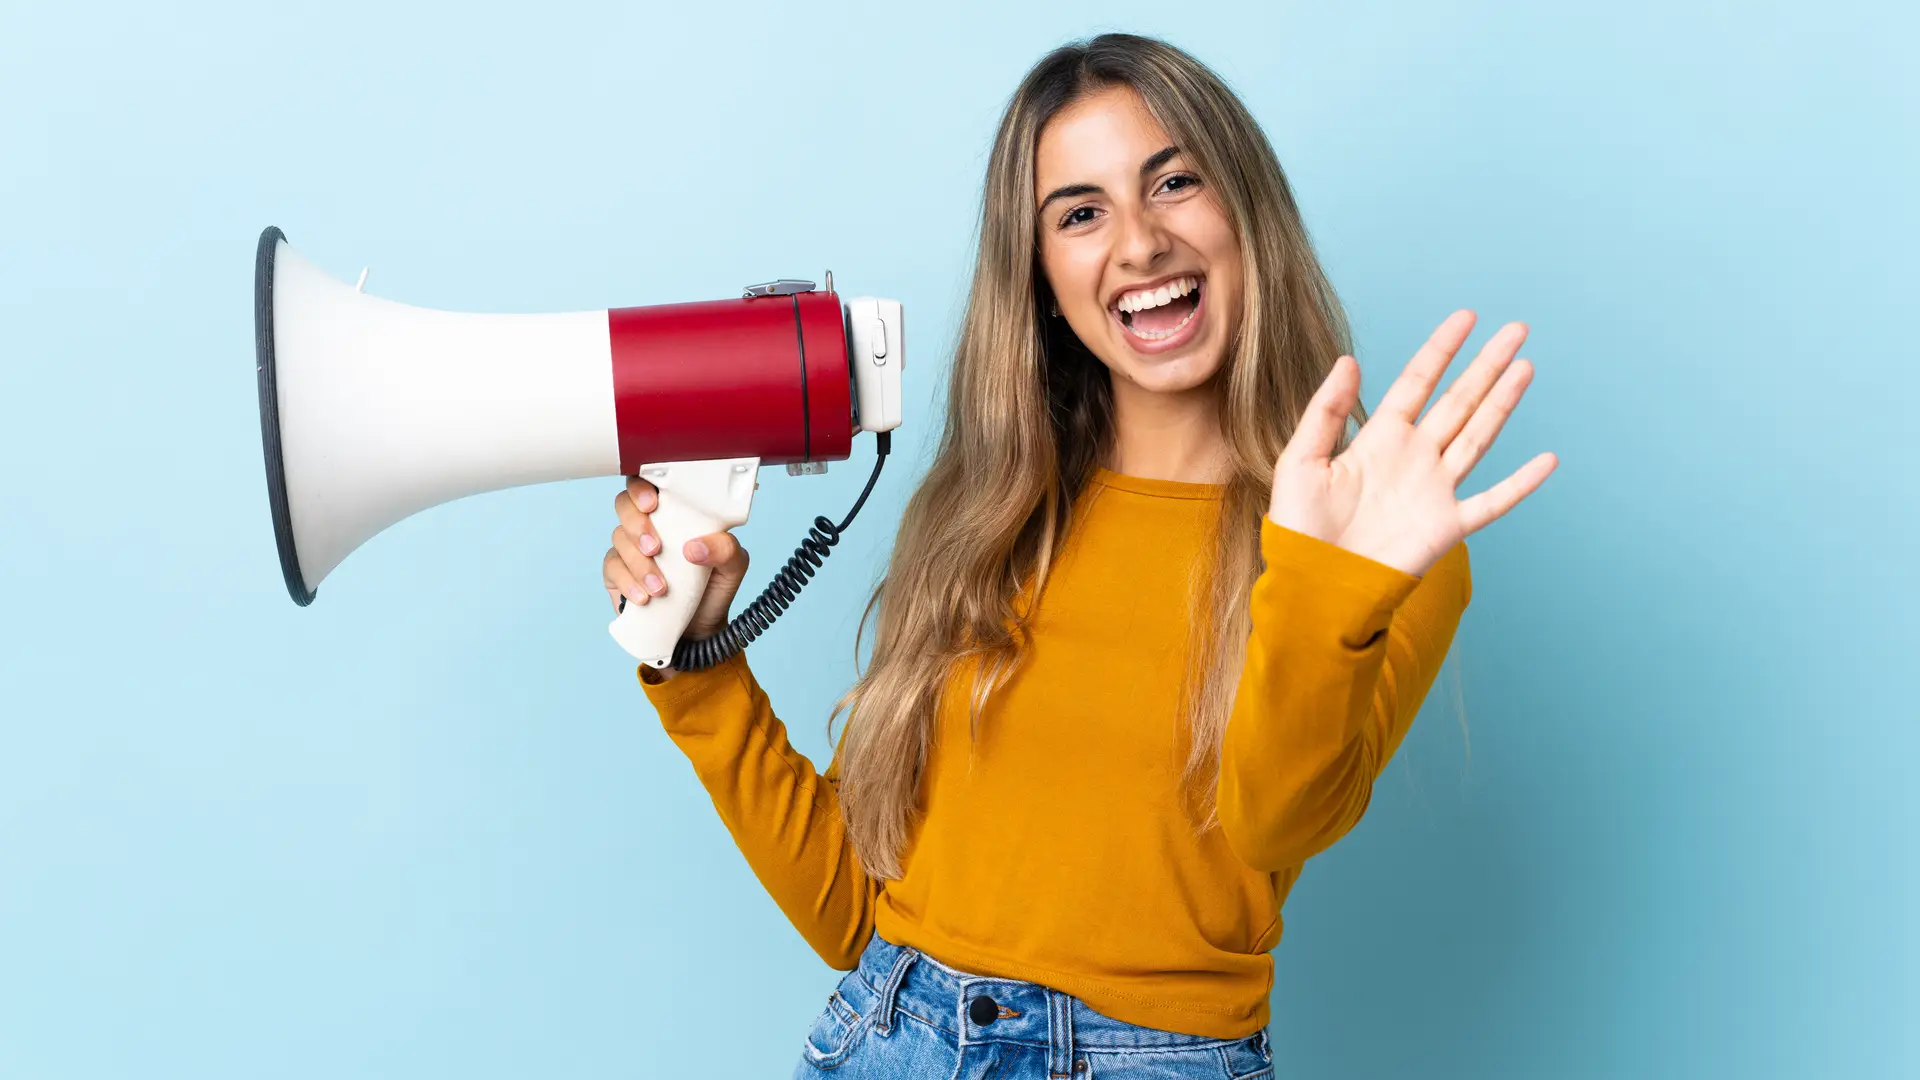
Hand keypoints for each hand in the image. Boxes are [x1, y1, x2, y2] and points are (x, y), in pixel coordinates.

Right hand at [602, 475, 751, 655]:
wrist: (700, 628)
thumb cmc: (714, 586)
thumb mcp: (733, 566)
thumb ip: (726, 549)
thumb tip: (694, 547)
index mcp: (675, 511)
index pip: (650, 483)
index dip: (643, 486)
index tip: (652, 503)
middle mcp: (649, 524)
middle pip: (624, 504)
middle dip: (637, 524)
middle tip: (655, 548)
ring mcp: (629, 548)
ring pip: (619, 538)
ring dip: (639, 563)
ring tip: (660, 588)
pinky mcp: (617, 573)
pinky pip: (612, 568)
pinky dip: (627, 582)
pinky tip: (644, 598)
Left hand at [1267, 310, 1556, 576]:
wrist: (1312, 584)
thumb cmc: (1299, 528)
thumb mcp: (1301, 460)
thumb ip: (1326, 411)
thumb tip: (1349, 360)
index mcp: (1379, 438)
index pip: (1418, 382)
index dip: (1442, 349)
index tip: (1467, 317)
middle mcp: (1413, 457)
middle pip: (1458, 400)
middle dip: (1486, 364)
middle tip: (1517, 329)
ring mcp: (1434, 490)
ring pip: (1478, 436)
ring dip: (1503, 403)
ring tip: (1525, 367)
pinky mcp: (1446, 526)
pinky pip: (1491, 501)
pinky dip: (1520, 483)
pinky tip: (1547, 461)